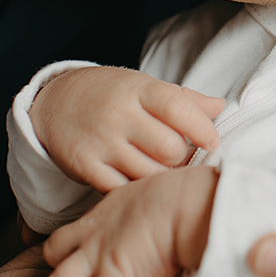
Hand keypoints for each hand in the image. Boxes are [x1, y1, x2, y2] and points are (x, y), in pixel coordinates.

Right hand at [34, 66, 224, 191]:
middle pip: (169, 148)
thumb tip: (220, 107)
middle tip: (180, 156)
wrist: (55, 102)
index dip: (201, 127)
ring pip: (148, 173)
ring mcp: (100, 142)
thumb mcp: (144, 87)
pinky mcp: (85, 165)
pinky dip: (135, 189)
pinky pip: (121, 189)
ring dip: (162, 176)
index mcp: (137, 90)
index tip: (212, 140)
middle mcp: (118, 115)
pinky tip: (137, 178)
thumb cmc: (110, 95)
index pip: (177, 107)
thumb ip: (183, 99)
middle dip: (182, 157)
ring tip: (160, 167)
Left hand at [44, 165, 219, 276]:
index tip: (77, 272)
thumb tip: (178, 231)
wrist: (196, 202)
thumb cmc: (194, 196)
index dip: (70, 253)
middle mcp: (96, 231)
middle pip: (53, 253)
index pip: (75, 232)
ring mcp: (100, 252)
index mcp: (109, 211)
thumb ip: (159, 216)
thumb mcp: (165, 198)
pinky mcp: (115, 274)